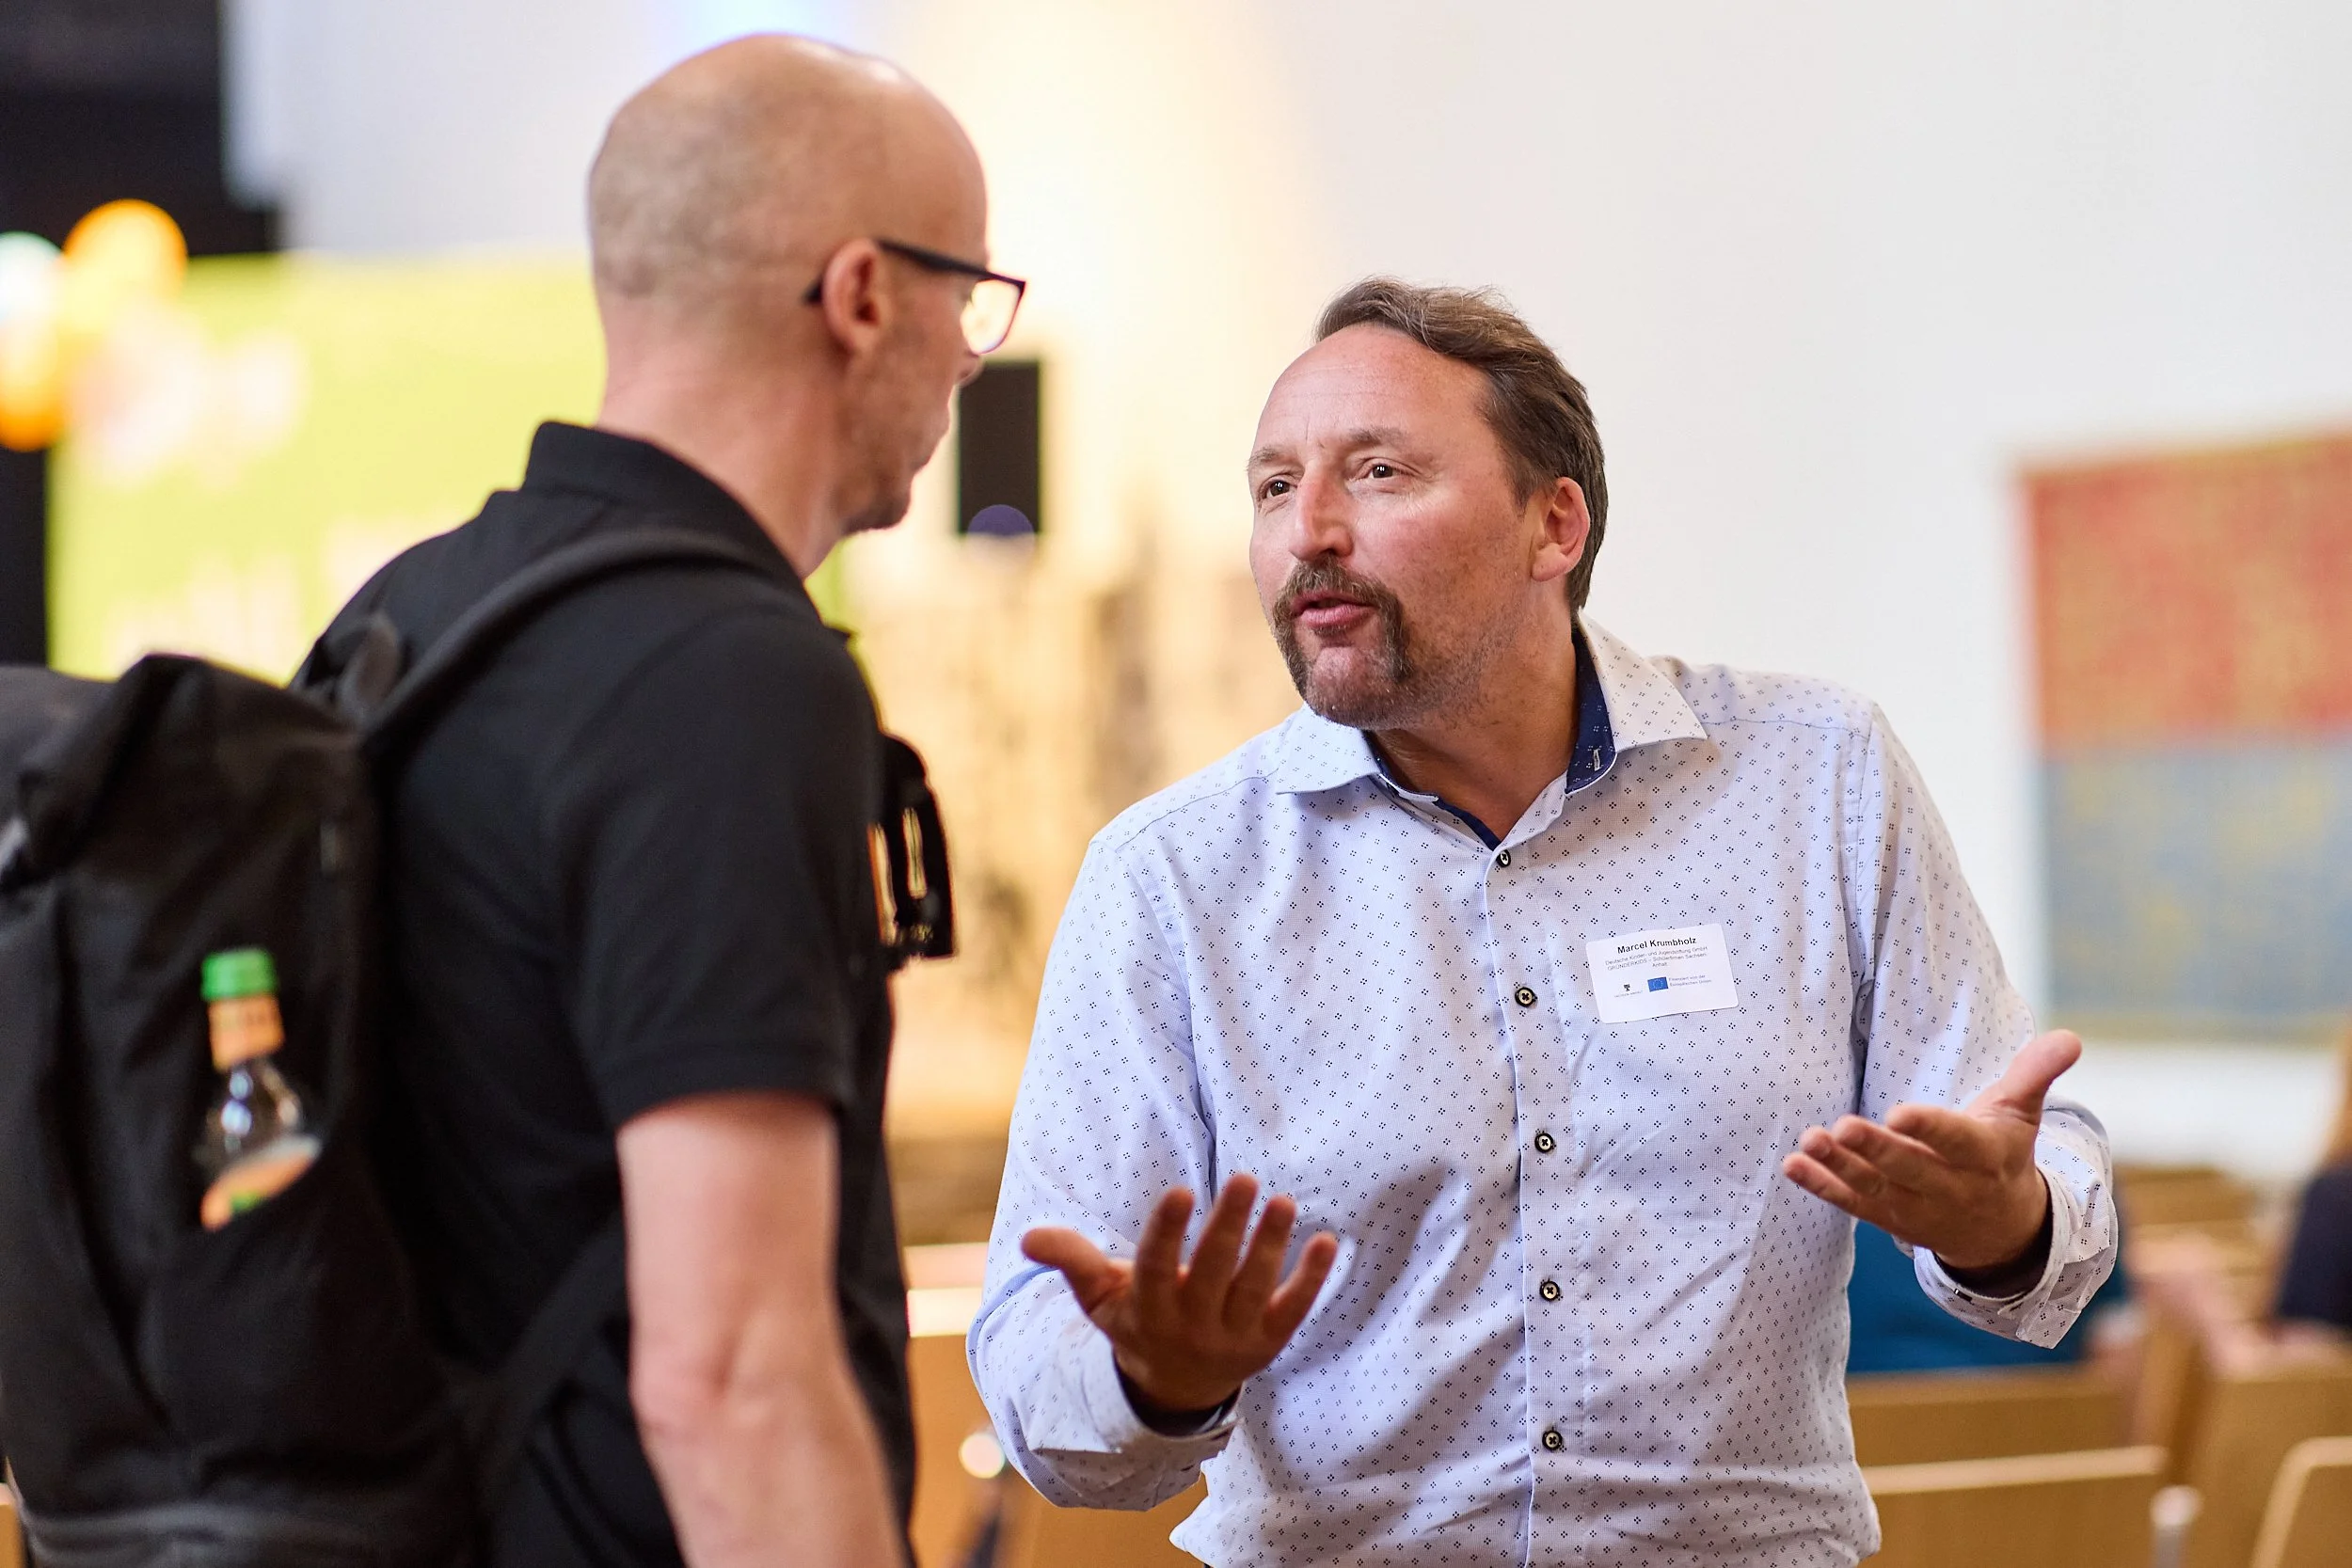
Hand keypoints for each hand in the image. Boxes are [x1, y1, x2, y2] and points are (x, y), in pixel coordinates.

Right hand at [1021, 1175, 1339, 1413]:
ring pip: (1255, 1290)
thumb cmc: (1136, 1322)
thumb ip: (1071, 1260)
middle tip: (1245, 1178)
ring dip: (1271, 1246)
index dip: (1166, 1232)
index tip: (1179, 1191)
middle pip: (1213, 1275)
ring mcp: (1234, 1339)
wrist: (1175, 1391)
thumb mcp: (1099, 1297)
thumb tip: (1028, 1238)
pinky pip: (1293, 1309)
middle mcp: (1191, 1328)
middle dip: (1229, 1227)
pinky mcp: (1269, 1342)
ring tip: (1283, 1201)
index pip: (1156, 1270)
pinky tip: (1327, 1242)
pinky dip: (1311, 1278)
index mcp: (1148, 1313)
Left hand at [1780, 1029, 2079, 1273]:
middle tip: (1840, 1126)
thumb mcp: (2022, 1114)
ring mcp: (1917, 1208)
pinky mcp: (1889, 1218)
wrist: (2002, 1230)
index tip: (1900, 1112)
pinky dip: (1822, 1187)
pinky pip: (1852, 1204)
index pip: (1957, 1141)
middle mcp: (1951, 1186)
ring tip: (1808, 1142)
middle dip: (1876, 1150)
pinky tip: (1792, 1165)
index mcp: (1986, 1156)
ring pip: (1875, 1189)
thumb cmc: (2004, 1152)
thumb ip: (2035, 1073)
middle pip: (1910, 1169)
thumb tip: (2071, 1036)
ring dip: (1839, 1168)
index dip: (1931, 1130)